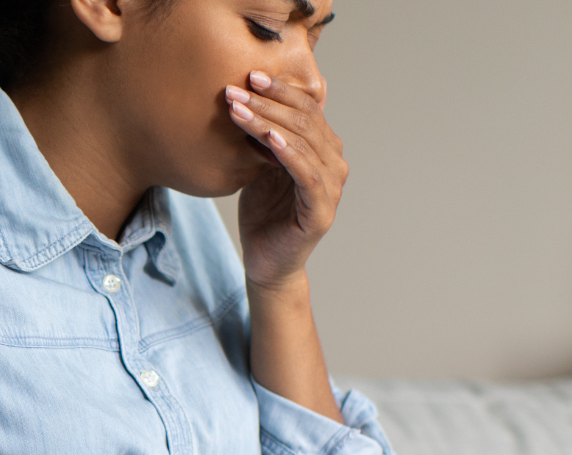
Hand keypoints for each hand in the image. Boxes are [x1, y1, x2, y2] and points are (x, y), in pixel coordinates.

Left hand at [224, 71, 347, 292]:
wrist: (265, 261)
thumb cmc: (264, 212)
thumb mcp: (262, 165)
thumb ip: (267, 135)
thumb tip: (252, 95)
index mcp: (324, 149)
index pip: (307, 109)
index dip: (280, 90)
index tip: (249, 76)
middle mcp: (335, 164)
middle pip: (304, 121)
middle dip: (268, 102)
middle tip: (237, 89)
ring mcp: (332, 188)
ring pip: (302, 143)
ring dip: (267, 122)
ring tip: (238, 109)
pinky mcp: (321, 211)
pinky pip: (306, 174)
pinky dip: (288, 153)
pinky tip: (268, 138)